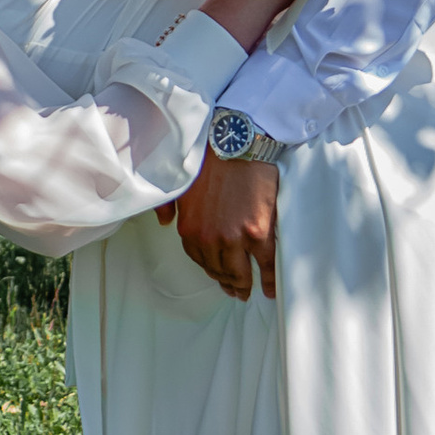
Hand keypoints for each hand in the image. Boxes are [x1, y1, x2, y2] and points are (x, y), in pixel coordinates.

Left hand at [159, 148, 278, 299]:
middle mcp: (210, 238)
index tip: (217, 274)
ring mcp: (235, 238)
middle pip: (218, 270)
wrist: (237, 143)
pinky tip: (270, 288)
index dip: (210, 269)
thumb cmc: (209, 158)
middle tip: (235, 290)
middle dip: (226, 282)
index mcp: (190, 228)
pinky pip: (265, 265)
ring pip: (239, 272)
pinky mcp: (259, 233)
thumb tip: (164, 222)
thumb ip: (169, 206)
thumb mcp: (180, 183)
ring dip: (243, 285)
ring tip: (249, 291)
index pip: (199, 258)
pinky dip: (268, 279)